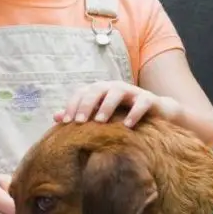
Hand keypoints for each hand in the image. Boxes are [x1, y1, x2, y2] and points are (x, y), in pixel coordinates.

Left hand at [55, 80, 180, 128]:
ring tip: (100, 122)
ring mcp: (132, 92)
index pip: (82, 92)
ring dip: (107, 105)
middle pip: (97, 89)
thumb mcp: (101, 116)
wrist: (157, 115)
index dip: (73, 105)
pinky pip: (141, 103)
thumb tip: (55, 117)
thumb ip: (80, 114)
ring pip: (117, 92)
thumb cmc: (123, 116)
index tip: (66, 122)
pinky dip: (134, 113)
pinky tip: (127, 125)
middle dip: (87, 104)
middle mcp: (114, 88)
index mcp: (100, 91)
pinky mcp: (149, 99)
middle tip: (80, 122)